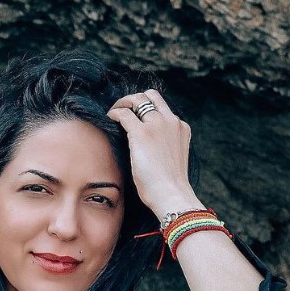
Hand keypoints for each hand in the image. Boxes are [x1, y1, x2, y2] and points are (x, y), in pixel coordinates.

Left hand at [107, 89, 200, 218]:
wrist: (171, 194)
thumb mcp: (172, 160)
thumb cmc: (169, 186)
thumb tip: (147, 150)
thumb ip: (165, 147)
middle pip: (150, 96)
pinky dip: (114, 114)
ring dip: (122, 103)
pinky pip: (124, 114)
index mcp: (180, 128)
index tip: (136, 115)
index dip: (147, 108)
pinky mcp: (141, 133)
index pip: (162, 107)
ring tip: (113, 113)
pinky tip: (108, 120)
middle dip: (134, 99)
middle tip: (122, 109)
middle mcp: (170, 121)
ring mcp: (156, 124)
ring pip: (136, 100)